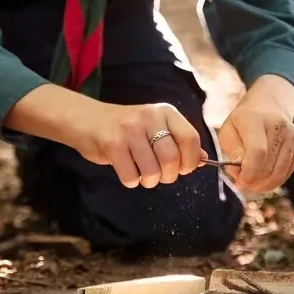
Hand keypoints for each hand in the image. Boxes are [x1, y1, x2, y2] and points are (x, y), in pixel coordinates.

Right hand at [73, 100, 203, 188]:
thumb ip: (179, 141)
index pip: (190, 139)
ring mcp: (129, 130)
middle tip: (161, 175)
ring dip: (149, 180)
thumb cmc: (127, 128)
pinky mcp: (112, 145)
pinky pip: (131, 177)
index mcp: (165, 112)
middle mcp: (149, 117)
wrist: (88, 120)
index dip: (190, 160)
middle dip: (169, 176)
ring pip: (152, 172)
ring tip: (141, 171)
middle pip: (172, 159)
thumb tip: (205, 159)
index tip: (183, 168)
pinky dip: (131, 180)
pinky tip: (126, 169)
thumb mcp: (156, 127)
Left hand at [217, 75, 293, 191]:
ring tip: (252, 182)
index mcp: (255, 119)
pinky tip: (263, 175)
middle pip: (268, 167)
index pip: (258, 152)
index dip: (249, 173)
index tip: (240, 181)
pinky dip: (273, 180)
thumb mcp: (228, 132)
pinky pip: (286, 174)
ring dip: (263, 184)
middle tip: (242, 181)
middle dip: (253, 181)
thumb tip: (239, 175)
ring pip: (279, 174)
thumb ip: (232, 154)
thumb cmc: (243, 123)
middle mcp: (278, 126)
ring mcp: (292, 136)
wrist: (267, 106)